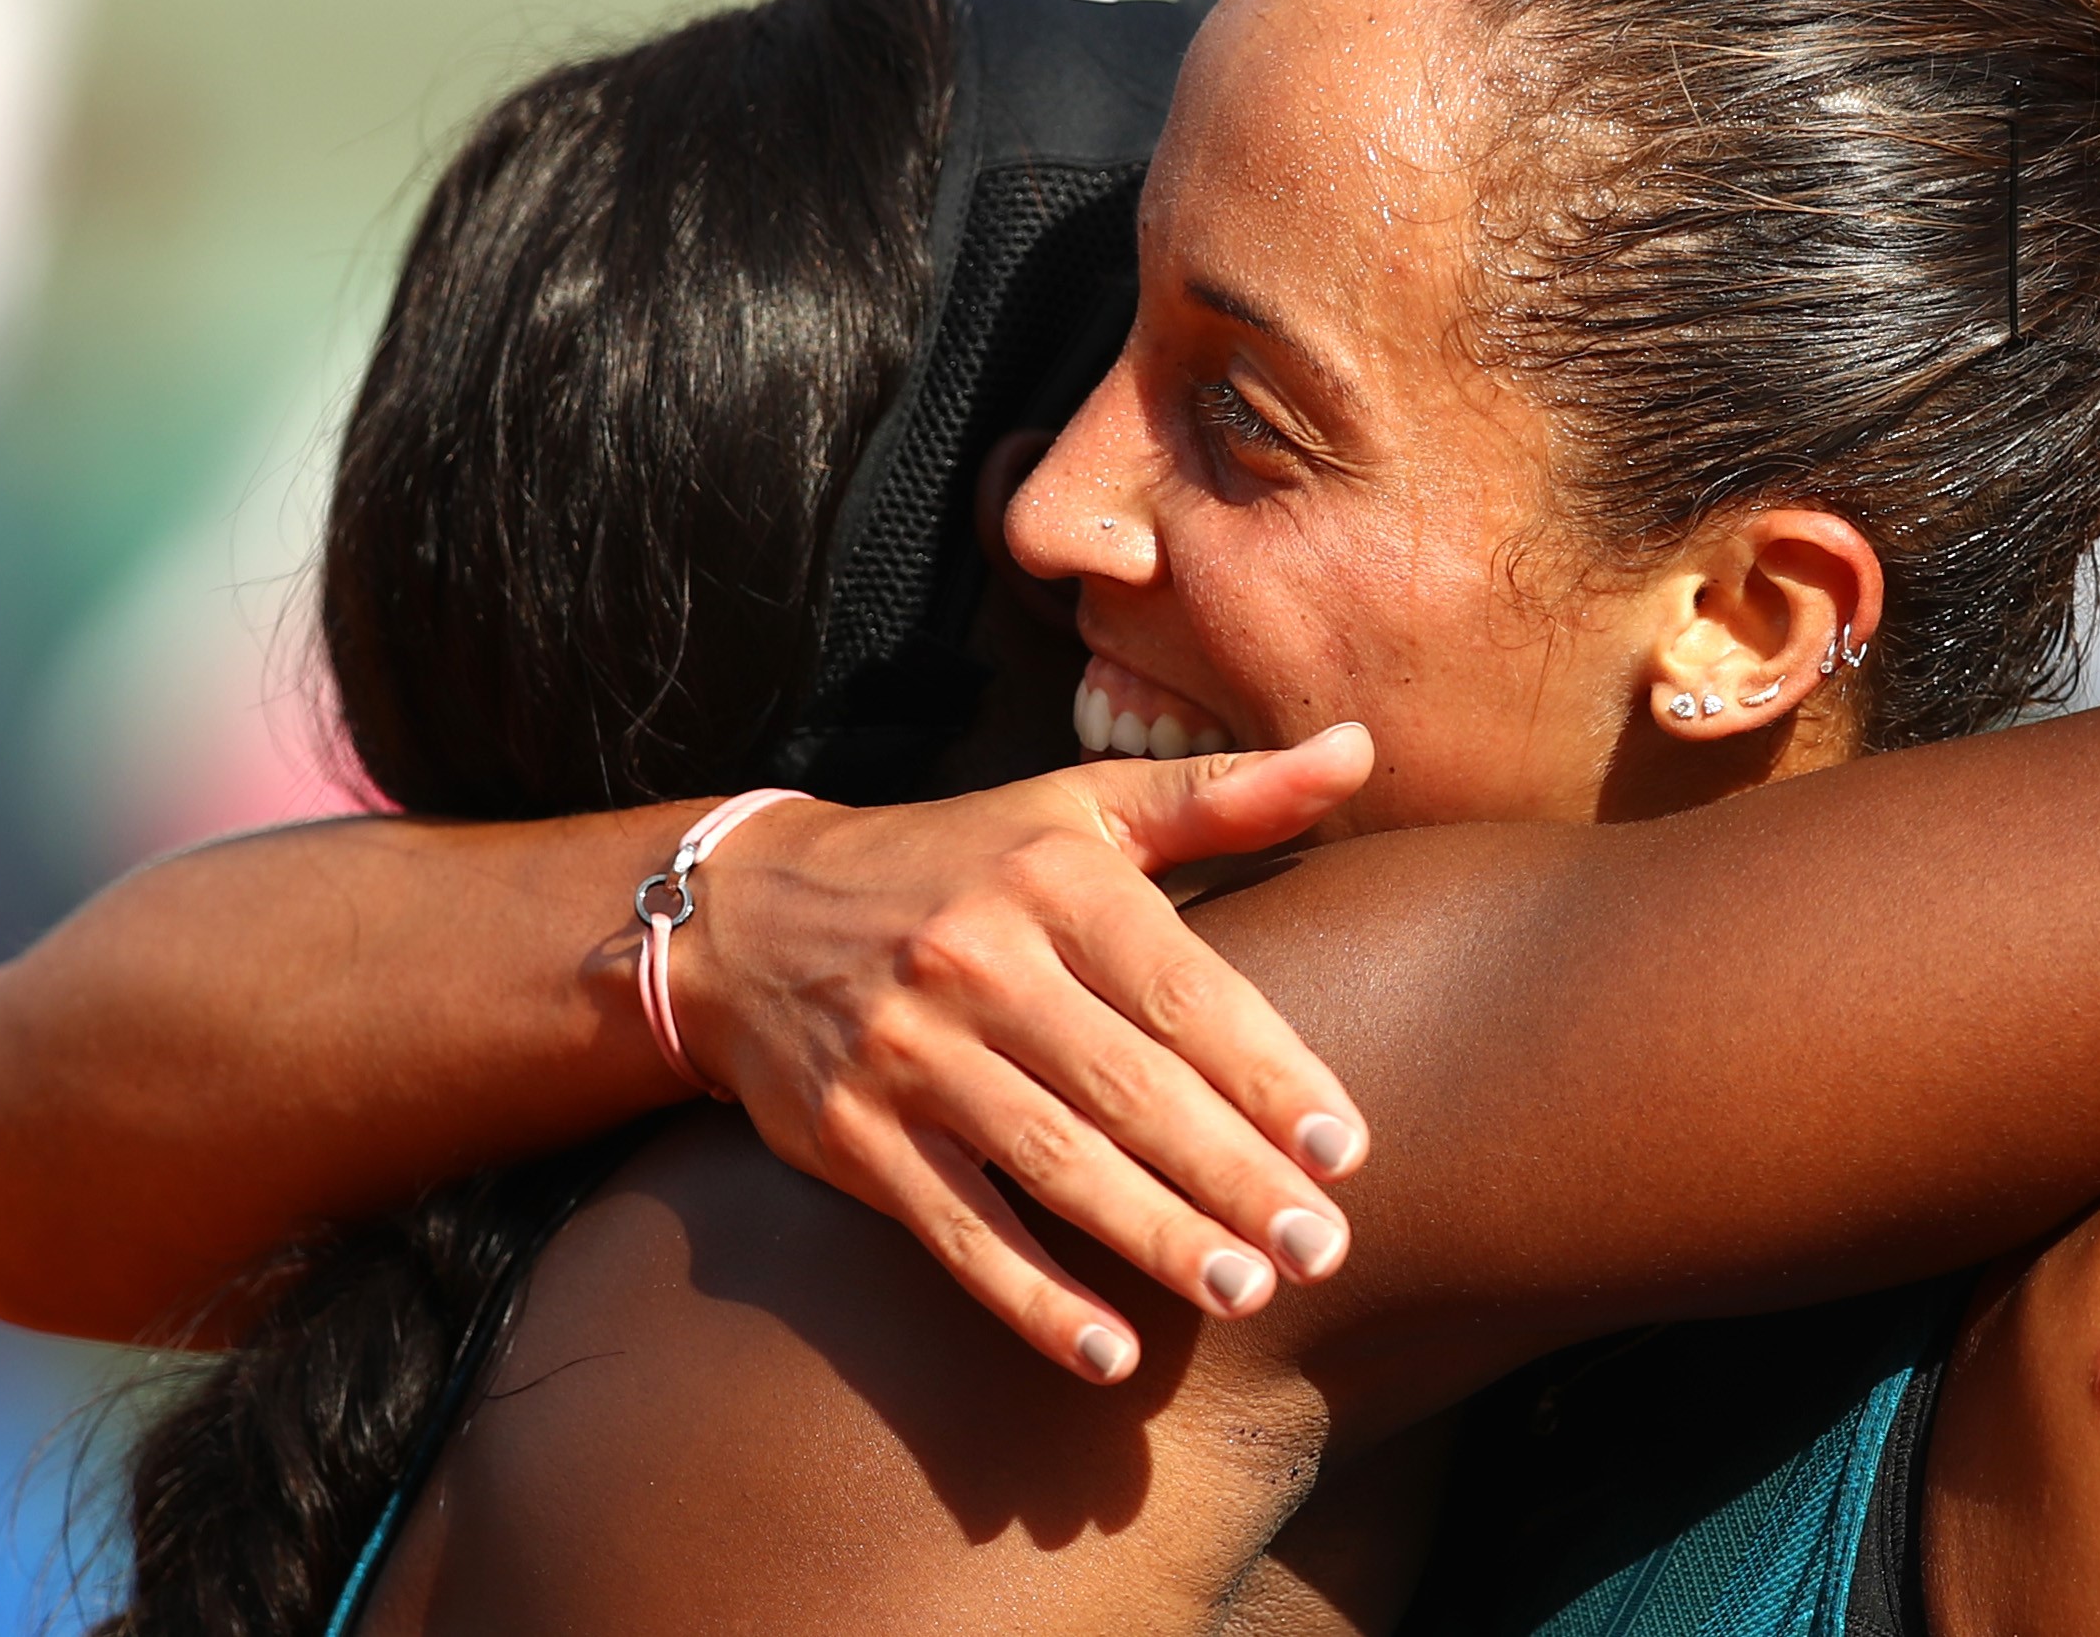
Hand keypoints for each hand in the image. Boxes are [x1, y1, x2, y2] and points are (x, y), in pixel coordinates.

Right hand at [672, 724, 1376, 1381]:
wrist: (741, 915)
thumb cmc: (953, 865)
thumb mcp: (1077, 810)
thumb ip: (1223, 793)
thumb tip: (1359, 747)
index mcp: (1050, 878)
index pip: (1179, 988)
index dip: (1266, 1072)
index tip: (1344, 1150)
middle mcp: (977, 961)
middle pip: (1127, 1086)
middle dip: (1231, 1174)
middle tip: (1321, 1247)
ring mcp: (908, 1054)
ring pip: (1052, 1163)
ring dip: (1153, 1236)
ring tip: (1245, 1290)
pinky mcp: (854, 1137)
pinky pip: (956, 1230)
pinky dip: (1032, 1297)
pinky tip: (1107, 1351)